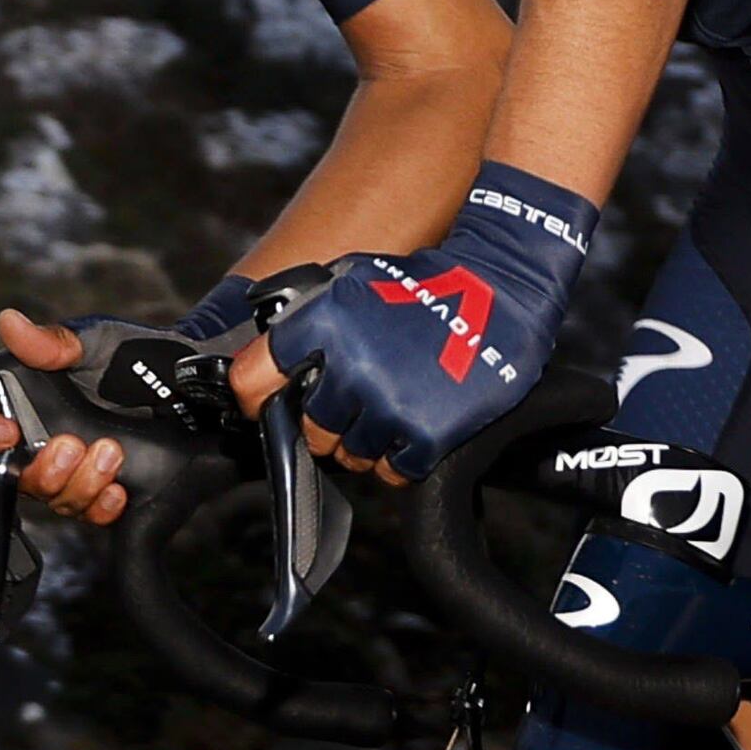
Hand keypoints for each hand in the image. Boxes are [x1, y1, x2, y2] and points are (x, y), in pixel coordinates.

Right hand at [0, 308, 134, 525]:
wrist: (194, 384)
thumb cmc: (140, 355)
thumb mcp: (98, 342)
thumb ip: (54, 342)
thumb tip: (9, 323)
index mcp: (32, 403)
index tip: (7, 432)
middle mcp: (48, 442)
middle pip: (21, 475)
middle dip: (44, 468)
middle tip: (73, 444)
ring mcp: (78, 471)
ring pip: (57, 499)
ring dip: (80, 485)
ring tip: (112, 453)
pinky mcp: (109, 492)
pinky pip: (93, 516)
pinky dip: (102, 508)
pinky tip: (119, 490)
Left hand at [248, 165, 598, 485]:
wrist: (499, 292)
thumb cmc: (422, 284)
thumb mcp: (351, 278)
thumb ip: (307, 319)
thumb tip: (267, 361)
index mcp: (321, 323)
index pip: (251, 381)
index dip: (258, 397)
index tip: (269, 403)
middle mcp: (349, 367)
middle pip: (310, 429)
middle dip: (329, 422)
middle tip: (357, 402)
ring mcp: (387, 404)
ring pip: (350, 455)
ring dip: (367, 441)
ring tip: (394, 408)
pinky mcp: (424, 434)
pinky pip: (392, 471)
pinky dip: (402, 456)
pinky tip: (416, 424)